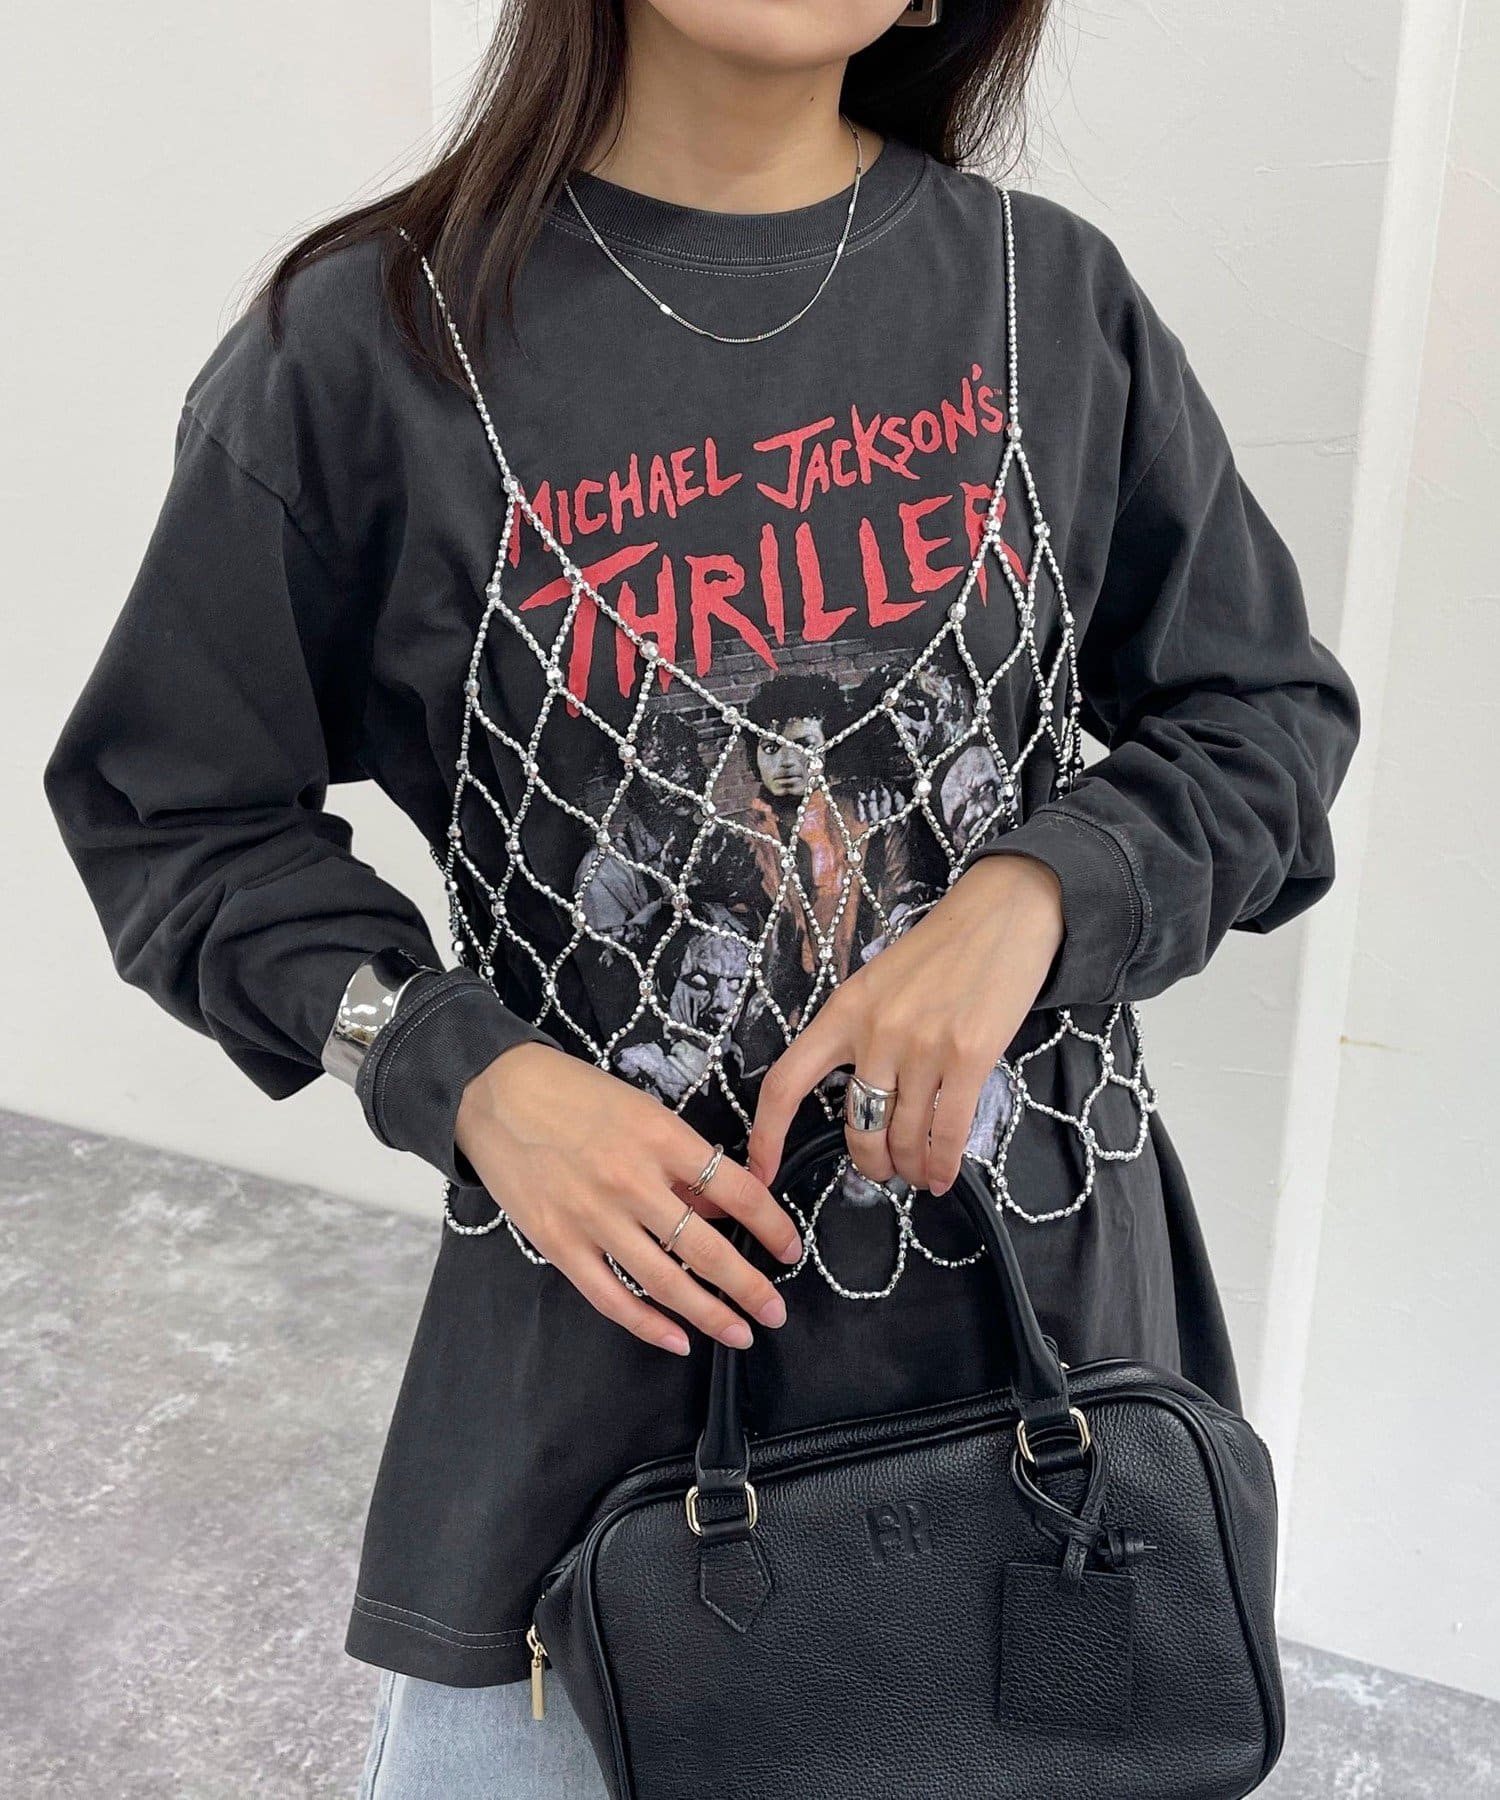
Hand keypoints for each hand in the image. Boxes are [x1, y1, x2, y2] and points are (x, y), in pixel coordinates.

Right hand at [456, 1045, 802, 1355]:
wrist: (496, 1093)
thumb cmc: (574, 1094)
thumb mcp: (643, 1110)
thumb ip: (684, 1162)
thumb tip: (728, 1205)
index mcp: (661, 1138)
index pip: (737, 1192)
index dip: (772, 1226)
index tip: (790, 1249)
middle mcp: (632, 1181)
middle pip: (706, 1248)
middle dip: (750, 1287)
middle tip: (776, 1312)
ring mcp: (593, 1216)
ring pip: (665, 1281)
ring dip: (709, 1314)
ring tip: (740, 1332)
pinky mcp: (558, 1242)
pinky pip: (611, 1297)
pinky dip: (648, 1325)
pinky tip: (677, 1339)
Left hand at [748, 855, 1063, 1195]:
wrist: (1001, 913)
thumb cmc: (940, 952)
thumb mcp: (877, 984)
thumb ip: (859, 1034)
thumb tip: (858, 1096)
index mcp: (842, 1012)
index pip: (786, 1083)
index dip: (767, 1136)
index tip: (761, 1172)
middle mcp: (874, 1033)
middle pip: (856, 1126)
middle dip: (870, 1163)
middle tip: (882, 1171)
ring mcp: (921, 1047)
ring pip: (902, 1137)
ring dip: (910, 1168)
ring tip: (917, 1175)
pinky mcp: (968, 1057)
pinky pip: (946, 1133)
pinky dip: (942, 1165)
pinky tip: (942, 1177)